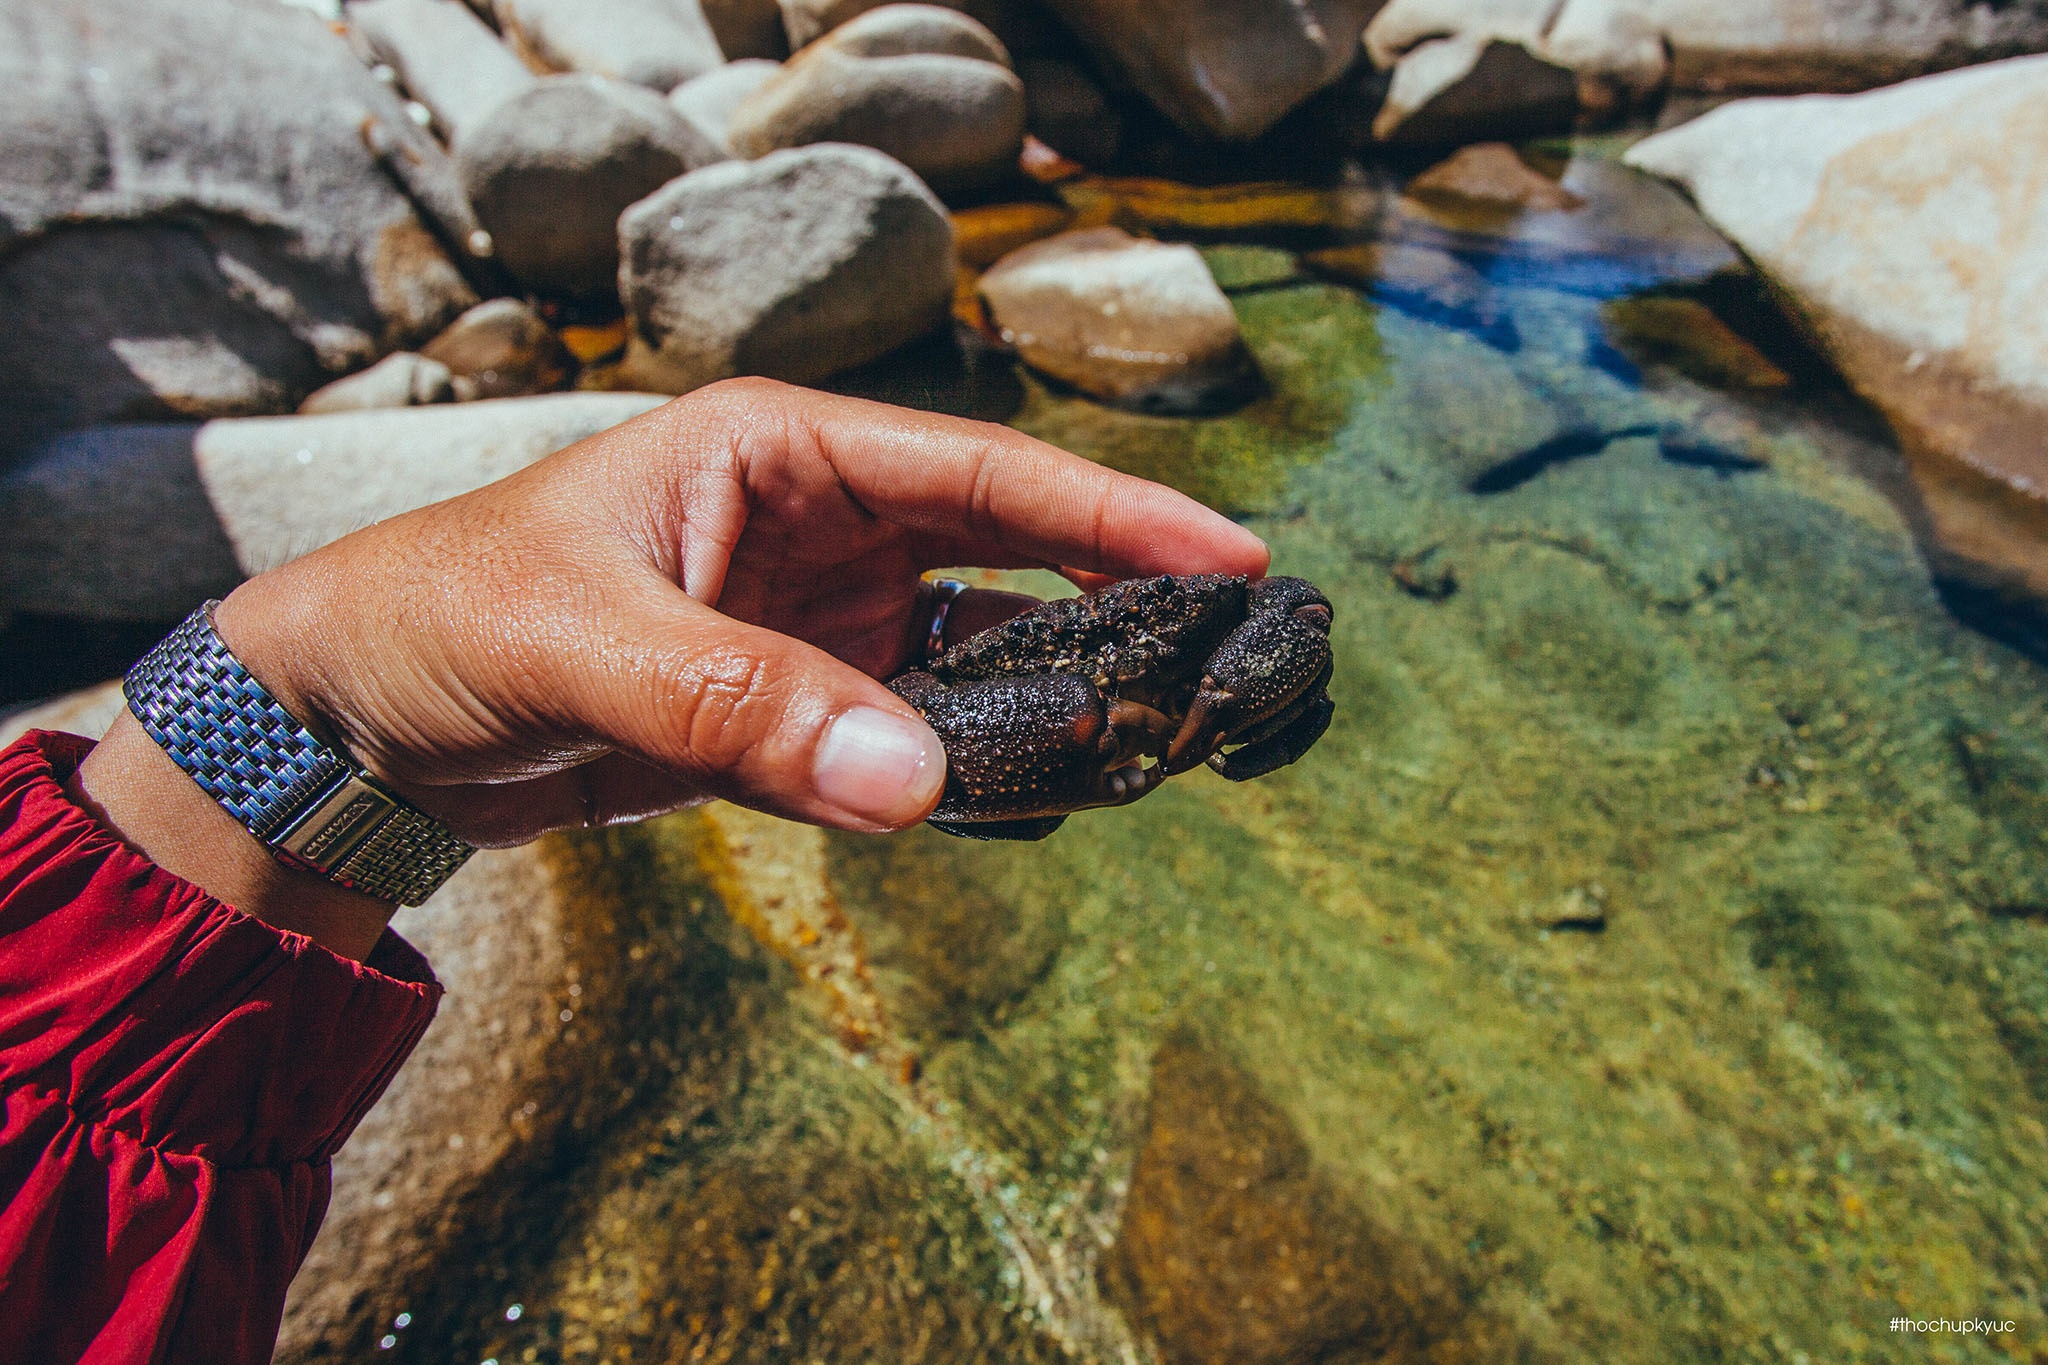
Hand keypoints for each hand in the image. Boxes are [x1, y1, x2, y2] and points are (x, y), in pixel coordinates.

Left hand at [74, 380, 1268, 957]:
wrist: (355, 726)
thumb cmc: (445, 622)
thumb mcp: (582, 644)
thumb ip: (740, 705)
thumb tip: (916, 778)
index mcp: (779, 454)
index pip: (978, 473)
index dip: (1111, 511)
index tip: (1230, 555)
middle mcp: (816, 532)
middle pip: (1006, 559)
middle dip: (1117, 607)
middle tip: (1228, 667)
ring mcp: (811, 627)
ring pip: (972, 658)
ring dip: (1052, 703)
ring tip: (1151, 750)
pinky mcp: (788, 715)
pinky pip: (910, 740)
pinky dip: (970, 773)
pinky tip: (1034, 804)